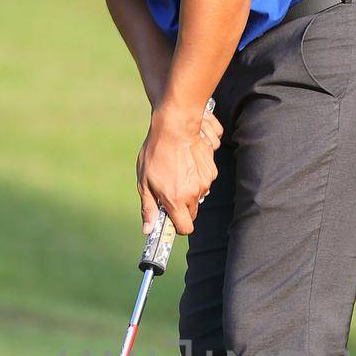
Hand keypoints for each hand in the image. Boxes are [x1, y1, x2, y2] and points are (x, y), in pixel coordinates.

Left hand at [138, 104, 221, 234]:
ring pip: (198, 197)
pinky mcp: (211, 171)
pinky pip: (204, 182)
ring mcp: (204, 183)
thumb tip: (148, 229)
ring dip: (189, 190)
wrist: (175, 126)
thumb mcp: (144, 181)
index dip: (178, 226)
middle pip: (191, 213)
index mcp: (175, 199)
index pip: (185, 227)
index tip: (171, 220)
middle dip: (182, 208)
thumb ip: (148, 207)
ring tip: (177, 172)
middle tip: (170, 191)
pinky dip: (197, 178)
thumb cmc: (156, 152)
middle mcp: (192, 194)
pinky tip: (187, 164)